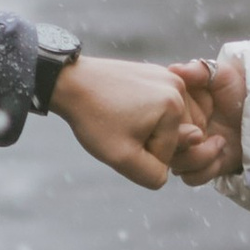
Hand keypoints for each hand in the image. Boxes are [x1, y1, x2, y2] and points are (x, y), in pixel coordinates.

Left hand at [49, 52, 192, 188]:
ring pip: (167, 127)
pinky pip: (160, 110)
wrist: (72, 82)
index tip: (119, 136)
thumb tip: (170, 172)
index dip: (140, 156)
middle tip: (119, 127)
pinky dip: (144, 115)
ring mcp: (169, 77)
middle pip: (173, 140)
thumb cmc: (95, 119)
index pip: (168, 156)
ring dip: (146, 130)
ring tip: (121, 118)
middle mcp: (178, 87)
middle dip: (147, 143)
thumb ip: (152, 176)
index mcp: (174, 106)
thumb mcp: (121, 158)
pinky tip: (124, 108)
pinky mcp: (158, 74)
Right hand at [167, 56, 246, 183]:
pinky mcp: (205, 166)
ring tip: (220, 143)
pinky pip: (192, 178)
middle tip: (202, 134)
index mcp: (178, 108)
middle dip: (183, 145)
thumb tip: (174, 69)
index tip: (187, 120)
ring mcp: (192, 149)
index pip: (159, 122)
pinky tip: (222, 153)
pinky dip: (207, 169)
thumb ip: (199, 70)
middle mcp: (181, 130)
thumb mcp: (223, 74)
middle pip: (163, 148)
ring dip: (198, 158)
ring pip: (176, 165)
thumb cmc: (244, 91)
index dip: (169, 125)